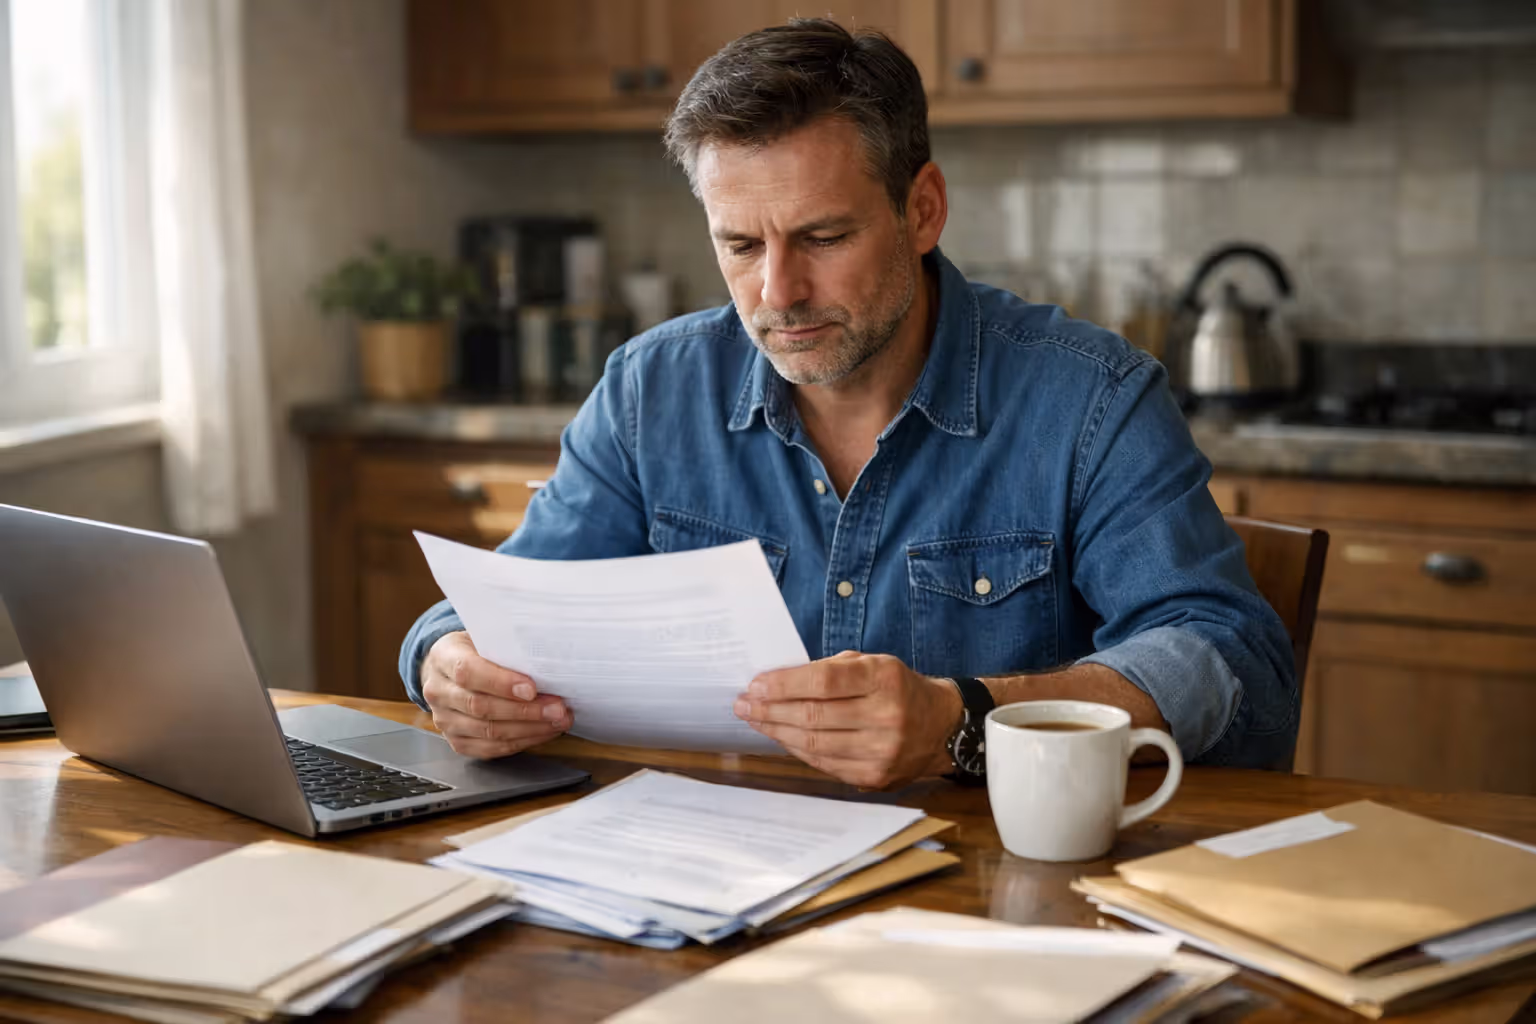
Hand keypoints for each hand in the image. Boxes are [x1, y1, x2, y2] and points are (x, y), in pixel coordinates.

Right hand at [420, 631, 570, 757]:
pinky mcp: (457, 741)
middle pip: (481, 706)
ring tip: (558, 720)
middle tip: (558, 708)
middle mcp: (439, 691)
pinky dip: (522, 741)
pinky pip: (491, 748)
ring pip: (488, 731)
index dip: (501, 682)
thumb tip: (546, 660)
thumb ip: (506, 647)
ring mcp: (445, 720)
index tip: (532, 688)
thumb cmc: (474, 650)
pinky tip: (543, 732)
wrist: (447, 669)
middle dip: (526, 710)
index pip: (468, 672)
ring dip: (530, 729)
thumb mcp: (485, 636)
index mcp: (443, 657)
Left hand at [734, 651, 963, 788]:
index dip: (784, 684)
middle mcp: (887, 717)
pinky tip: (781, 737)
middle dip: (771, 710)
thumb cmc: (897, 688)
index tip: (755, 684)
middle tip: (743, 704)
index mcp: (885, 679)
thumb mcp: (872, 663)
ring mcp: (882, 752)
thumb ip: (830, 669)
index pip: (824, 681)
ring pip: (814, 744)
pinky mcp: (875, 777)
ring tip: (755, 720)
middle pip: (814, 716)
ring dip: (777, 732)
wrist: (941, 727)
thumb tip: (777, 682)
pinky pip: (824, 764)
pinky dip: (797, 750)